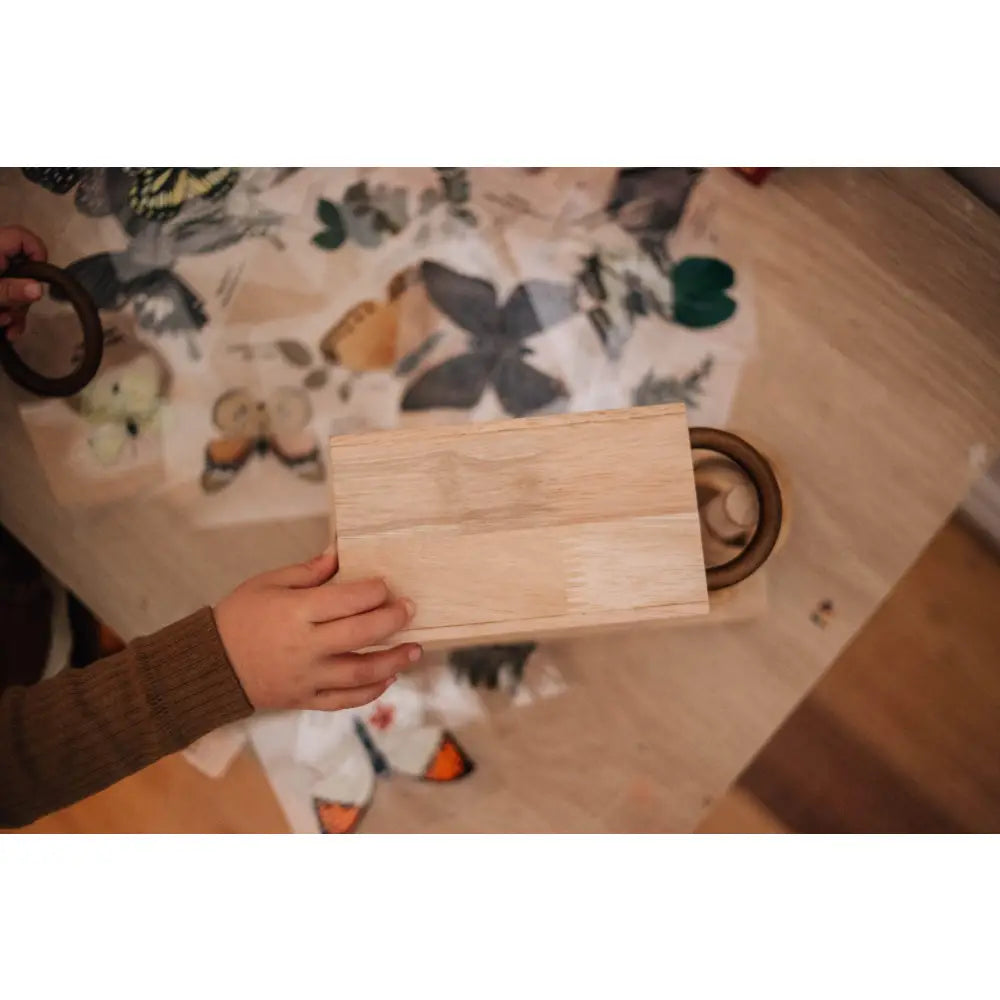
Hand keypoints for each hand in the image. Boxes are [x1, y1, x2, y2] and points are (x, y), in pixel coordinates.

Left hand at [0, 225, 47, 338]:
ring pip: (14, 288)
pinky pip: (4, 296)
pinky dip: (6, 314)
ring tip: (7, 327)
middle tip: (15, 314)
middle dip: (23, 297)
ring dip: (15, 311)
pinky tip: (6, 331)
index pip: (23, 237)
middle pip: (22, 269)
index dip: (37, 254)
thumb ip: (10, 289)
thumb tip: (38, 290)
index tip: (39, 278)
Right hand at [213, 548, 419, 711]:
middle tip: (410, 610)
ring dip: (393, 660)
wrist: (210, 665)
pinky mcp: (305, 699)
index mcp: (296, 612)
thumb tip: (339, 553)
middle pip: (361, 634)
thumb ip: (307, 571)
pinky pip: (344, 699)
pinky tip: (387, 678)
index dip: (374, 592)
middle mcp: (306, 647)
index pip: (347, 601)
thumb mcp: (267, 583)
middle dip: (392, 620)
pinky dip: (370, 691)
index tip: (386, 586)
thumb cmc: (238, 616)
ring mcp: (308, 677)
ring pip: (360, 672)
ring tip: (414, 649)